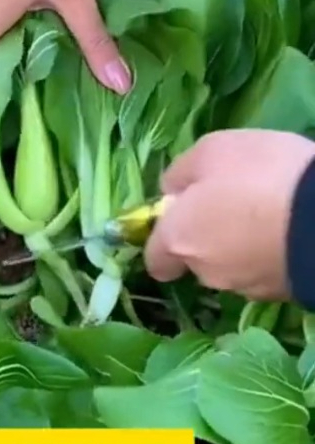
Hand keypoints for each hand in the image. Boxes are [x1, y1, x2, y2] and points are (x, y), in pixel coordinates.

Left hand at [144, 129, 314, 299]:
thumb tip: (171, 192)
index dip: (164, 239)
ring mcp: (247, 287)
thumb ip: (181, 173)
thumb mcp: (212, 150)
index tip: (181, 215)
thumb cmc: (259, 175)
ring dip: (241, 244)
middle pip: (196, 259)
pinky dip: (270, 253)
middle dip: (208, 235)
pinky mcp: (283, 293)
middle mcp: (207, 272)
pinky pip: (265, 270)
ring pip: (232, 265)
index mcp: (180, 239)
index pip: (156, 260)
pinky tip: (287, 227)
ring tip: (267, 210)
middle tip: (232, 201)